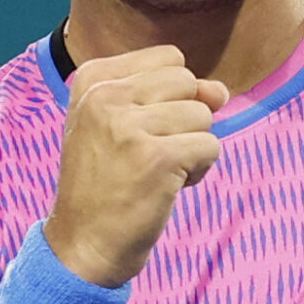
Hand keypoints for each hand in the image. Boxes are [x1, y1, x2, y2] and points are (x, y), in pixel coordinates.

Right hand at [42, 46, 228, 286]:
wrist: (82, 244)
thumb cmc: (105, 184)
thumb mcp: (122, 124)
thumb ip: (172, 95)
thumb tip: (221, 91)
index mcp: (91, 78)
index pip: (169, 59)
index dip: (171, 95)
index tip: (140, 128)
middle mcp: (104, 95)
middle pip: (188, 83)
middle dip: (184, 120)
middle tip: (149, 153)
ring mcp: (128, 126)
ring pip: (203, 115)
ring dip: (192, 148)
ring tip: (155, 172)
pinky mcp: (156, 158)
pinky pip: (211, 147)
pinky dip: (199, 170)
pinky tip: (168, 187)